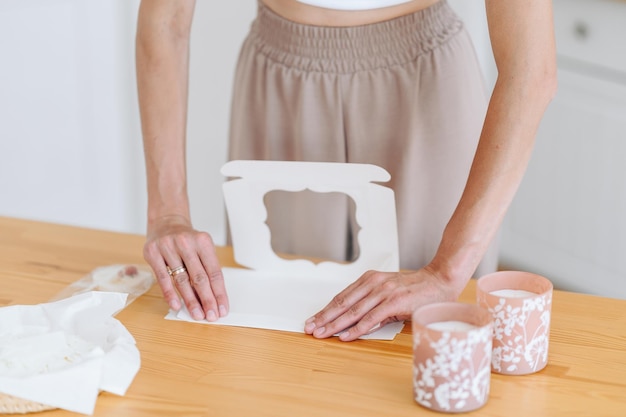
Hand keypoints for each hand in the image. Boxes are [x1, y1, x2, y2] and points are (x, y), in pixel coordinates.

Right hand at [143, 215, 227, 320]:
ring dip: (190, 300)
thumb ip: (206, 269)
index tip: (222, 309)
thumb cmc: (187, 241)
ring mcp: (168, 246)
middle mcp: (186, 242)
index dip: (219, 293)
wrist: (165, 222)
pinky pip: (162, 278)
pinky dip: (170, 293)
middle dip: (207, 299)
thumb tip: (212, 299)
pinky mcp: (153, 252)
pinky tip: (176, 305)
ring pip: (182, 279)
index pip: (214, 272)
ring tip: (197, 315)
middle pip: (199, 277)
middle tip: (211, 316)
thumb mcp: (201, 248)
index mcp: (203, 241)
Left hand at [304, 267, 460, 340]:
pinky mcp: (394, 303)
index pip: (342, 297)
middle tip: (309, 328)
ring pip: (353, 312)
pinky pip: (371, 318)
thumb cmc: (416, 289)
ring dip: (335, 325)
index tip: (313, 320)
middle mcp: (373, 284)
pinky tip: (345, 336)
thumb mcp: (389, 292)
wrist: (440, 281)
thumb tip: (354, 322)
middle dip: (324, 318)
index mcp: (370, 279)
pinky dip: (356, 328)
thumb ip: (372, 304)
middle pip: (342, 303)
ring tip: (321, 334)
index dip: (325, 310)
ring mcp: (383, 293)